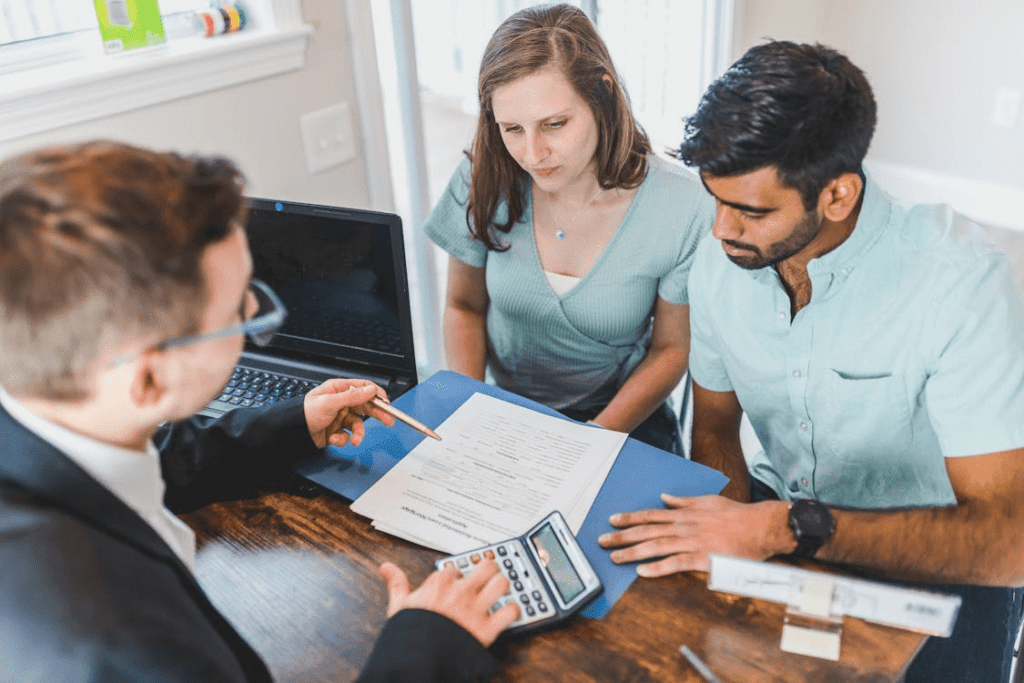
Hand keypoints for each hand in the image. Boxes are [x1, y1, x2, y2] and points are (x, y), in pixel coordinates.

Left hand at [303, 378, 394, 447]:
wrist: (292, 432)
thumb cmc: (305, 412)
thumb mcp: (330, 402)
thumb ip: (353, 397)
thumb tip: (371, 390)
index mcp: (339, 389)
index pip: (364, 388)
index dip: (376, 395)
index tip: (387, 404)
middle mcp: (341, 402)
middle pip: (365, 406)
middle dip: (376, 414)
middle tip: (388, 420)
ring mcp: (339, 416)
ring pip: (357, 424)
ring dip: (357, 433)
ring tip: (355, 440)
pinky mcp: (336, 430)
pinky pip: (347, 435)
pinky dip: (343, 439)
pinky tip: (334, 438)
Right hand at [378, 561, 519, 646]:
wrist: (417, 660)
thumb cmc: (408, 635)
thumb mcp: (398, 606)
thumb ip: (396, 583)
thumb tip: (385, 567)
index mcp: (440, 583)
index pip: (456, 569)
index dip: (458, 576)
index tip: (457, 584)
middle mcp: (461, 592)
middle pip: (487, 567)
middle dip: (490, 570)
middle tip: (488, 577)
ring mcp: (475, 609)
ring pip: (501, 583)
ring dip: (504, 587)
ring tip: (501, 591)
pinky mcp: (487, 629)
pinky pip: (510, 612)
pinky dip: (513, 612)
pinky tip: (508, 614)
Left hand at [597, 494, 792, 576]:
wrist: (760, 526)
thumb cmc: (736, 515)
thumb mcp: (707, 501)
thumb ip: (684, 501)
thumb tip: (665, 497)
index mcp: (684, 514)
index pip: (650, 515)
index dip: (629, 518)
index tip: (612, 520)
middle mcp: (683, 527)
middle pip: (646, 531)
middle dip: (622, 536)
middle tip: (602, 541)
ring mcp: (691, 542)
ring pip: (656, 546)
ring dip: (633, 552)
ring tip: (615, 558)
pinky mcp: (702, 559)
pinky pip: (676, 563)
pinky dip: (658, 567)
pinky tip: (643, 572)